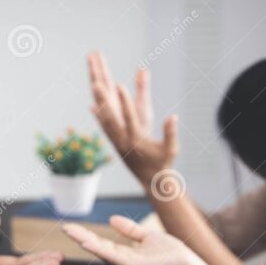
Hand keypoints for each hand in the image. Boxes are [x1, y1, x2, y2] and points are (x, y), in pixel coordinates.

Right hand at [62, 214, 194, 264]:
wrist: (187, 263)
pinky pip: (114, 257)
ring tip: (71, 232)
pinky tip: (88, 242)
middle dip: (80, 237)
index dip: (86, 235)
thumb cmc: (170, 252)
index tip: (71, 226)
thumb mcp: (146, 236)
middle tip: (64, 226)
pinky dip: (100, 250)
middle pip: (98, 247)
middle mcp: (123, 261)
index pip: (101, 243)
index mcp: (125, 254)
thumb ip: (129, 230)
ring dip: (86, 241)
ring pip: (103, 251)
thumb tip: (111, 219)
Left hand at [87, 51, 176, 183]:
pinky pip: (104, 126)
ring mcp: (116, 141)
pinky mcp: (115, 142)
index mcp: (136, 141)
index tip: (120, 85)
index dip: (125, 102)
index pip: (129, 119)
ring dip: (99, 101)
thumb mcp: (171, 150)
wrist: (150, 181)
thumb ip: (170, 133)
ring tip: (93, 83)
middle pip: (110, 117)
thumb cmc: (163, 164)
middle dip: (103, 99)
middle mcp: (122, 140)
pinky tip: (92, 104)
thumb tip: (173, 117)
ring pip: (105, 118)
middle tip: (95, 82)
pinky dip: (98, 114)